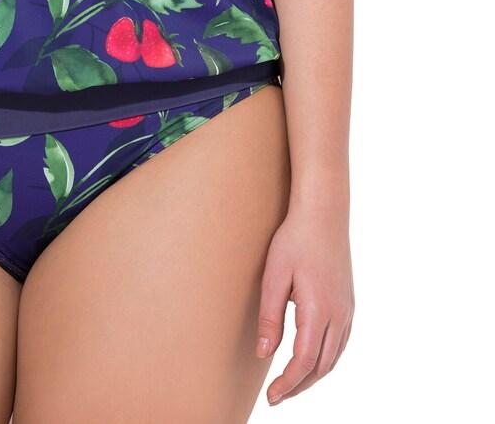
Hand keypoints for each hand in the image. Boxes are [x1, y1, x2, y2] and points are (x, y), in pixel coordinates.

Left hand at [255, 201, 354, 406]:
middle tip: (277, 396)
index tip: (272, 397)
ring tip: (290, 383)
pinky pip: (340, 343)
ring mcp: (347, 310)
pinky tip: (311, 359)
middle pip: (321, 366)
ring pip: (333, 358)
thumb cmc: (295, 240)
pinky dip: (325, 359)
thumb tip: (263, 354)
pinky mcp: (348, 303)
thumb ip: (269, 318)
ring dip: (313, 375)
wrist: (323, 213)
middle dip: (299, 385)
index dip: (287, 384)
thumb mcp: (274, 276)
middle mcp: (339, 315)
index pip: (303, 362)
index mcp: (319, 310)